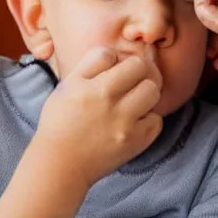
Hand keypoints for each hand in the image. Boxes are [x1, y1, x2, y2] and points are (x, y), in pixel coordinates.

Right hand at [35, 47, 162, 188]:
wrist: (60, 164)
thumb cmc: (61, 120)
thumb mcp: (69, 83)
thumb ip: (93, 61)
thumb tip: (116, 52)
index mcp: (98, 88)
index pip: (133, 61)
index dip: (128, 63)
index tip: (120, 72)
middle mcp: (115, 106)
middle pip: (147, 74)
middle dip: (140, 75)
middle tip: (129, 85)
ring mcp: (128, 127)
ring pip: (154, 94)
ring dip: (146, 95)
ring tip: (132, 101)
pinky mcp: (136, 144)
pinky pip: (157, 121)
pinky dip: (148, 119)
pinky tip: (133, 121)